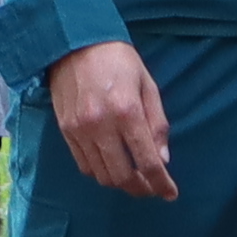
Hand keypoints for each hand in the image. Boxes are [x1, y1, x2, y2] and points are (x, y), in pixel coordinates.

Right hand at [46, 41, 173, 200]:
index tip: (170, 193)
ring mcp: (80, 130)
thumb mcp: (148, 86)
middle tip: (152, 188)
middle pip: (122, 176)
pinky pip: (84, 165)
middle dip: (141, 188)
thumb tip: (163, 160)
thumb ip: (157, 124)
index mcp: (127, 111)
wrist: (75, 42)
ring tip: (134, 178)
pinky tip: (111, 165)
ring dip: (120, 182)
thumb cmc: (119, 61)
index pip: (147, 161)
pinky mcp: (65, 131)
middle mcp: (101, 125)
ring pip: (102, 175)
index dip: (161, 183)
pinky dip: (100, 172)